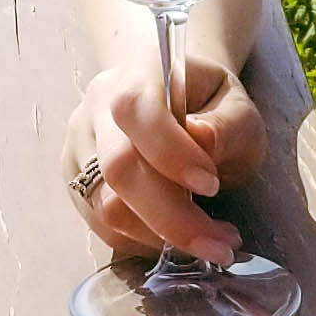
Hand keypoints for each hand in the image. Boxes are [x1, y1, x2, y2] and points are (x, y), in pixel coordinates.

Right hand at [62, 52, 268, 263]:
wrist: (179, 105)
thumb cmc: (212, 108)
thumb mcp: (239, 109)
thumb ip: (227, 124)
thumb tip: (202, 140)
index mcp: (139, 73)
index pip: (135, 108)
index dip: (169, 151)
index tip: (211, 184)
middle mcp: (98, 107)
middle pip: (117, 167)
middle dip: (172, 216)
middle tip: (221, 243)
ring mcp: (80, 147)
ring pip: (106, 206)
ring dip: (162, 236)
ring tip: (210, 241)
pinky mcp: (76, 185)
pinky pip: (104, 227)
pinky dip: (146, 242)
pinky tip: (178, 236)